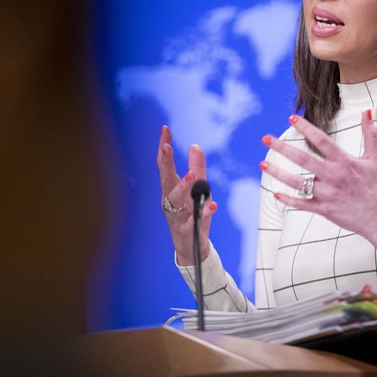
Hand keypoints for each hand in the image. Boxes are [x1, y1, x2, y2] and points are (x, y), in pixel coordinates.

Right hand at [157, 125, 216, 264]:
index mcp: (170, 188)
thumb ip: (197, 167)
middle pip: (165, 178)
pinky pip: (195, 220)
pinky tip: (212, 204)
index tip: (165, 129)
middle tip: (166, 146)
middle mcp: (170, 200)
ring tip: (192, 176)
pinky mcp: (188, 230)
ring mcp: (177, 215)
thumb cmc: (190, 214)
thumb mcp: (197, 189)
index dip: (164, 146)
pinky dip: (205, 212)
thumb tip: (195, 145)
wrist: (190, 247)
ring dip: (183, 187)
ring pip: (177, 199)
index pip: (165, 164)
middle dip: (165, 162)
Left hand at [260, 112, 376, 249]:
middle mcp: (333, 176)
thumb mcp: (376, 158)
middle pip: (302, 159)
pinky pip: (302, 204)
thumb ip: (370, 133)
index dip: (305, 128)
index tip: (291, 118)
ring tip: (262, 164)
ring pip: (297, 182)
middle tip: (265, 138)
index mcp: (344, 162)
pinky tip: (275, 194)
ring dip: (278, 173)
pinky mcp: (324, 210)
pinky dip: (288, 200)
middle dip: (282, 148)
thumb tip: (367, 111)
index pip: (321, 140)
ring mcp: (327, 194)